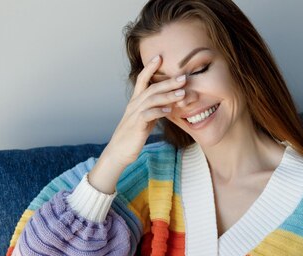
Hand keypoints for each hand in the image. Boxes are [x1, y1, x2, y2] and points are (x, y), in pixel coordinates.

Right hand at [89, 55, 186, 192]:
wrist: (119, 152)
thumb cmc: (133, 135)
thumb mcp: (145, 119)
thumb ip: (154, 109)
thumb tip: (168, 104)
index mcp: (136, 101)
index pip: (142, 80)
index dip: (150, 68)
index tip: (159, 56)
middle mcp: (134, 105)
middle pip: (152, 88)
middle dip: (168, 81)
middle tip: (183, 77)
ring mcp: (134, 114)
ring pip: (151, 99)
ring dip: (168, 95)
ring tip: (182, 93)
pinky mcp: (136, 126)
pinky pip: (148, 115)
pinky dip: (158, 112)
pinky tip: (169, 111)